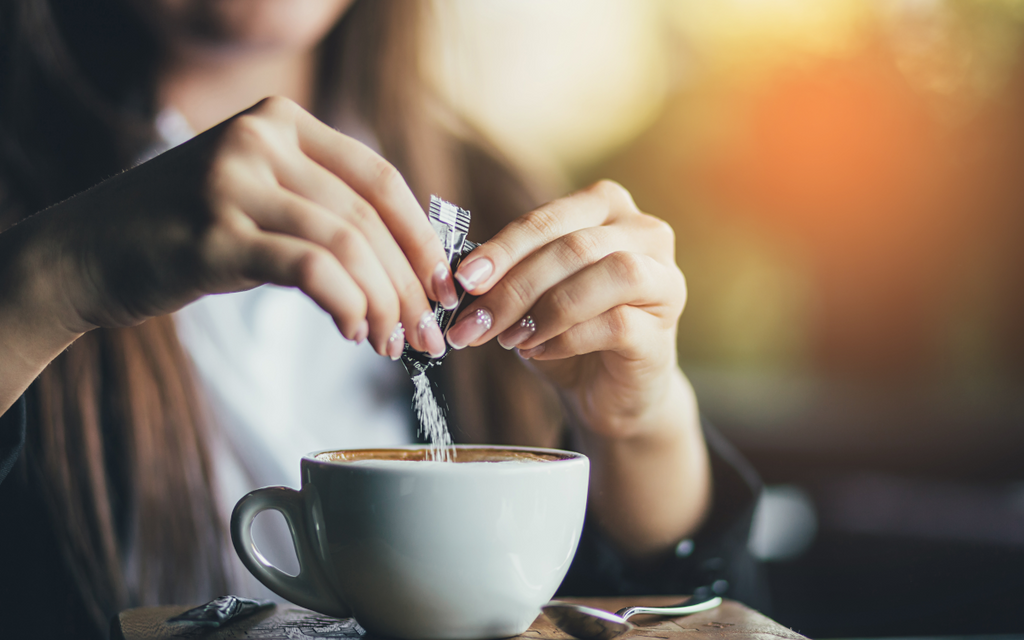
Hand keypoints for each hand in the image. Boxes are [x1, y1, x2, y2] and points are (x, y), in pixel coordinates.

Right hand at [41, 96, 455, 357]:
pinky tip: (354, 332)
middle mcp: (260, 139)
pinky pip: (310, 269)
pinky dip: (347, 304)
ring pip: (347, 246)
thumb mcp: (258, 196)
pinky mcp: (215, 234)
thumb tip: (409, 264)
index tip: (444, 286)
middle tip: (426, 334)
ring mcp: (234, 182)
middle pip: (368, 219)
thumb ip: (322, 208)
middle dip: (409, 285)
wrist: (86, 252)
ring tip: (392, 343)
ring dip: (383, 304)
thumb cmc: (184, 232)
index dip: (422, 238)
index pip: (380, 179)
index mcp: (281, 121)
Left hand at [445, 180, 686, 437]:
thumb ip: (506, 275)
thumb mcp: (530, 295)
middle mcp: (645, 234)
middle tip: (474, 322)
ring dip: (546, 309)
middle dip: (515, 286)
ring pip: (607, 275)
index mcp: (607, 208)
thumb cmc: (567, 332)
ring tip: (509, 338)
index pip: (549, 220)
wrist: (607, 393)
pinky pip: (616, 323)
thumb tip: (460, 277)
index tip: (462, 281)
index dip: (503, 249)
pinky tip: (537, 352)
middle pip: (574, 247)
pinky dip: (567, 338)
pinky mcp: (663, 330)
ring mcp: (664, 280)